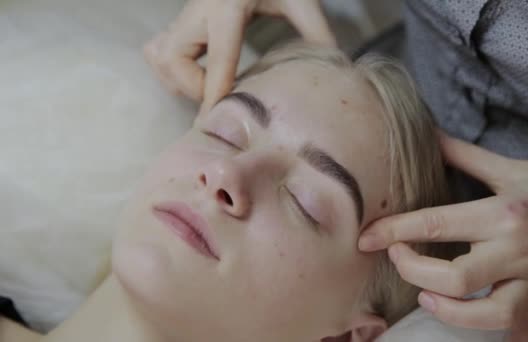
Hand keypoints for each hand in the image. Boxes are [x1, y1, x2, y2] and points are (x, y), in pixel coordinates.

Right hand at [143, 0, 334, 104]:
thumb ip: (314, 28)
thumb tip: (332, 64)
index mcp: (229, 6)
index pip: (220, 58)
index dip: (216, 94)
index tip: (212, 121)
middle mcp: (200, 10)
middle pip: (173, 59)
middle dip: (192, 86)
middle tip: (220, 95)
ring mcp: (186, 14)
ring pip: (161, 57)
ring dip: (180, 80)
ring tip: (209, 87)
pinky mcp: (180, 18)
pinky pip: (158, 51)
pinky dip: (172, 70)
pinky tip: (196, 75)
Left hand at [359, 133, 527, 340]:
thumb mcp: (511, 167)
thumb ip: (464, 155)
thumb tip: (427, 136)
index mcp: (503, 213)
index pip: (437, 223)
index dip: (394, 231)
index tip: (366, 237)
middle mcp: (516, 251)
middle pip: (452, 277)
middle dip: (411, 270)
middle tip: (397, 257)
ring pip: (482, 315)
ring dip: (445, 309)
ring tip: (426, 294)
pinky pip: (513, 331)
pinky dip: (488, 332)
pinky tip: (467, 317)